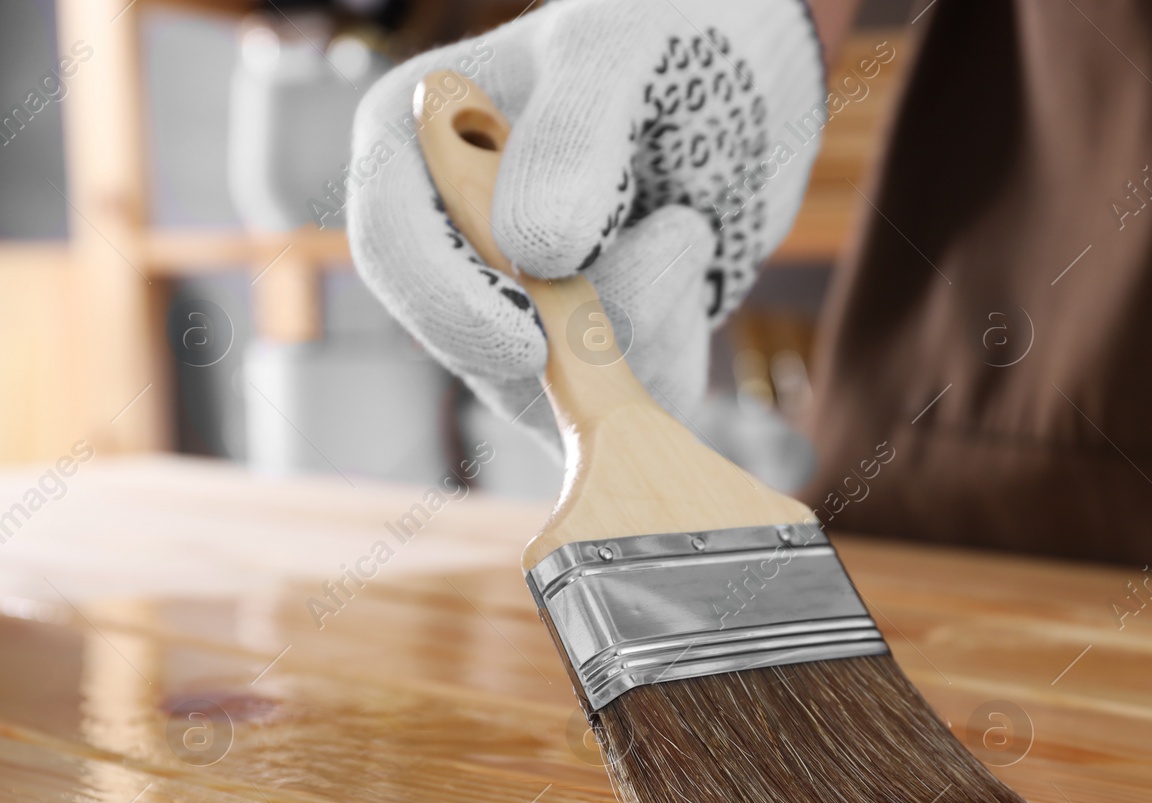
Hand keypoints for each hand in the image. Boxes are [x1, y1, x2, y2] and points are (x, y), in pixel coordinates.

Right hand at [347, 0, 823, 449]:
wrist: (751, 88)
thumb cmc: (669, 41)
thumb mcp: (624, 49)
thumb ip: (576, 132)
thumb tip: (533, 248)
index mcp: (413, 150)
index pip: (393, 250)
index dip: (449, 306)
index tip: (529, 336)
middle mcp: (449, 244)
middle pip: (476, 342)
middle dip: (586, 318)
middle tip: (682, 229)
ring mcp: (513, 312)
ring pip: (558, 386)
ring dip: (649, 317)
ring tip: (687, 223)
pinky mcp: (582, 366)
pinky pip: (620, 403)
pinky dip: (672, 353)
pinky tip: (690, 270)